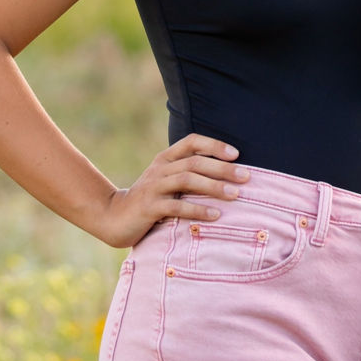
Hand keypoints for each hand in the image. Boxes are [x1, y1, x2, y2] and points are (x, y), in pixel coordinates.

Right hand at [91, 134, 248, 246]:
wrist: (114, 218)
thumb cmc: (151, 198)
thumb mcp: (168, 180)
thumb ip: (189, 173)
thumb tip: (229, 172)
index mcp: (166, 159)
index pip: (192, 142)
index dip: (214, 145)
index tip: (236, 154)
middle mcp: (160, 169)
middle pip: (194, 162)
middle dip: (222, 169)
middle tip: (246, 177)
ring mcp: (153, 187)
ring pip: (187, 180)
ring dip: (213, 187)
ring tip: (235, 195)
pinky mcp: (149, 207)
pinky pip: (176, 206)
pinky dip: (198, 209)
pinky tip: (215, 215)